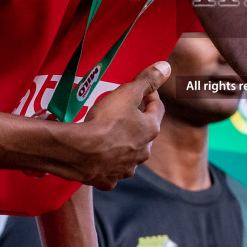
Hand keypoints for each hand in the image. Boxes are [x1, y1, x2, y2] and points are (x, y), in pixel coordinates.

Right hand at [58, 62, 168, 189]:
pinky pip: (110, 170)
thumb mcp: (127, 93)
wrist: (80, 152)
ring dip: (123, 145)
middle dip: (136, 122)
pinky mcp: (107, 180)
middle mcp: (143, 153)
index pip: (157, 108)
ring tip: (109, 134)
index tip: (143, 89)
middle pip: (144, 133)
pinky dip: (107, 164)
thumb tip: (166, 67)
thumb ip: (148, 80)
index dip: (151, 95)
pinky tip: (98, 157)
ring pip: (129, 154)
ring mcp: (125, 169)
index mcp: (150, 130)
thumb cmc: (106, 121)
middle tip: (123, 111)